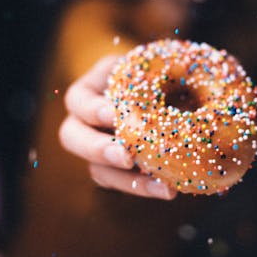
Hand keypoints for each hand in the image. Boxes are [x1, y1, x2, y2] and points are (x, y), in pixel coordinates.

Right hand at [59, 54, 176, 199]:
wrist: (175, 91)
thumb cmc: (164, 71)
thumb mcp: (160, 67)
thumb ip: (161, 75)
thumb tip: (185, 91)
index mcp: (92, 88)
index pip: (77, 99)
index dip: (91, 108)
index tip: (113, 113)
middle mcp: (86, 120)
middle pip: (71, 137)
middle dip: (97, 149)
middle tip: (126, 157)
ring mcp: (99, 147)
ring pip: (96, 169)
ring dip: (128, 180)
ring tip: (162, 187)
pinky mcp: (115, 169)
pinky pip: (121, 182)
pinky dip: (144, 187)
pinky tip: (169, 189)